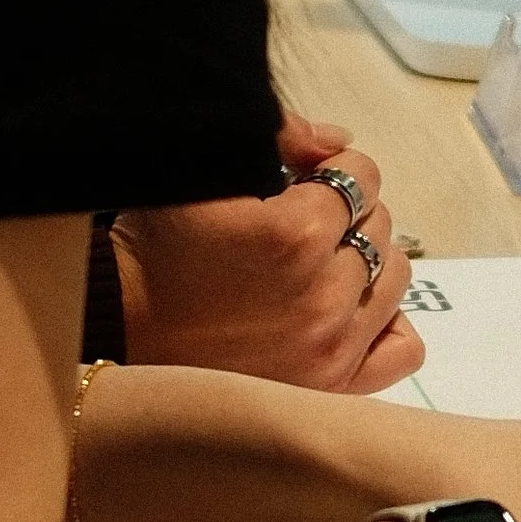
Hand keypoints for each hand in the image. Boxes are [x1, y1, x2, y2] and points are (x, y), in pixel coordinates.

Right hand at [111, 126, 420, 393]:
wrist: (118, 327)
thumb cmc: (154, 248)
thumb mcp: (200, 173)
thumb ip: (277, 136)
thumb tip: (335, 141)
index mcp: (295, 234)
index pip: (361, 175)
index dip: (332, 169)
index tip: (304, 180)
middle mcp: (322, 294)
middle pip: (378, 225)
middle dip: (345, 214)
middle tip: (299, 226)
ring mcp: (331, 345)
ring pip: (394, 277)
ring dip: (364, 262)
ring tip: (317, 266)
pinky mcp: (331, 385)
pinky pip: (402, 347)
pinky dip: (385, 322)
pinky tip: (349, 309)